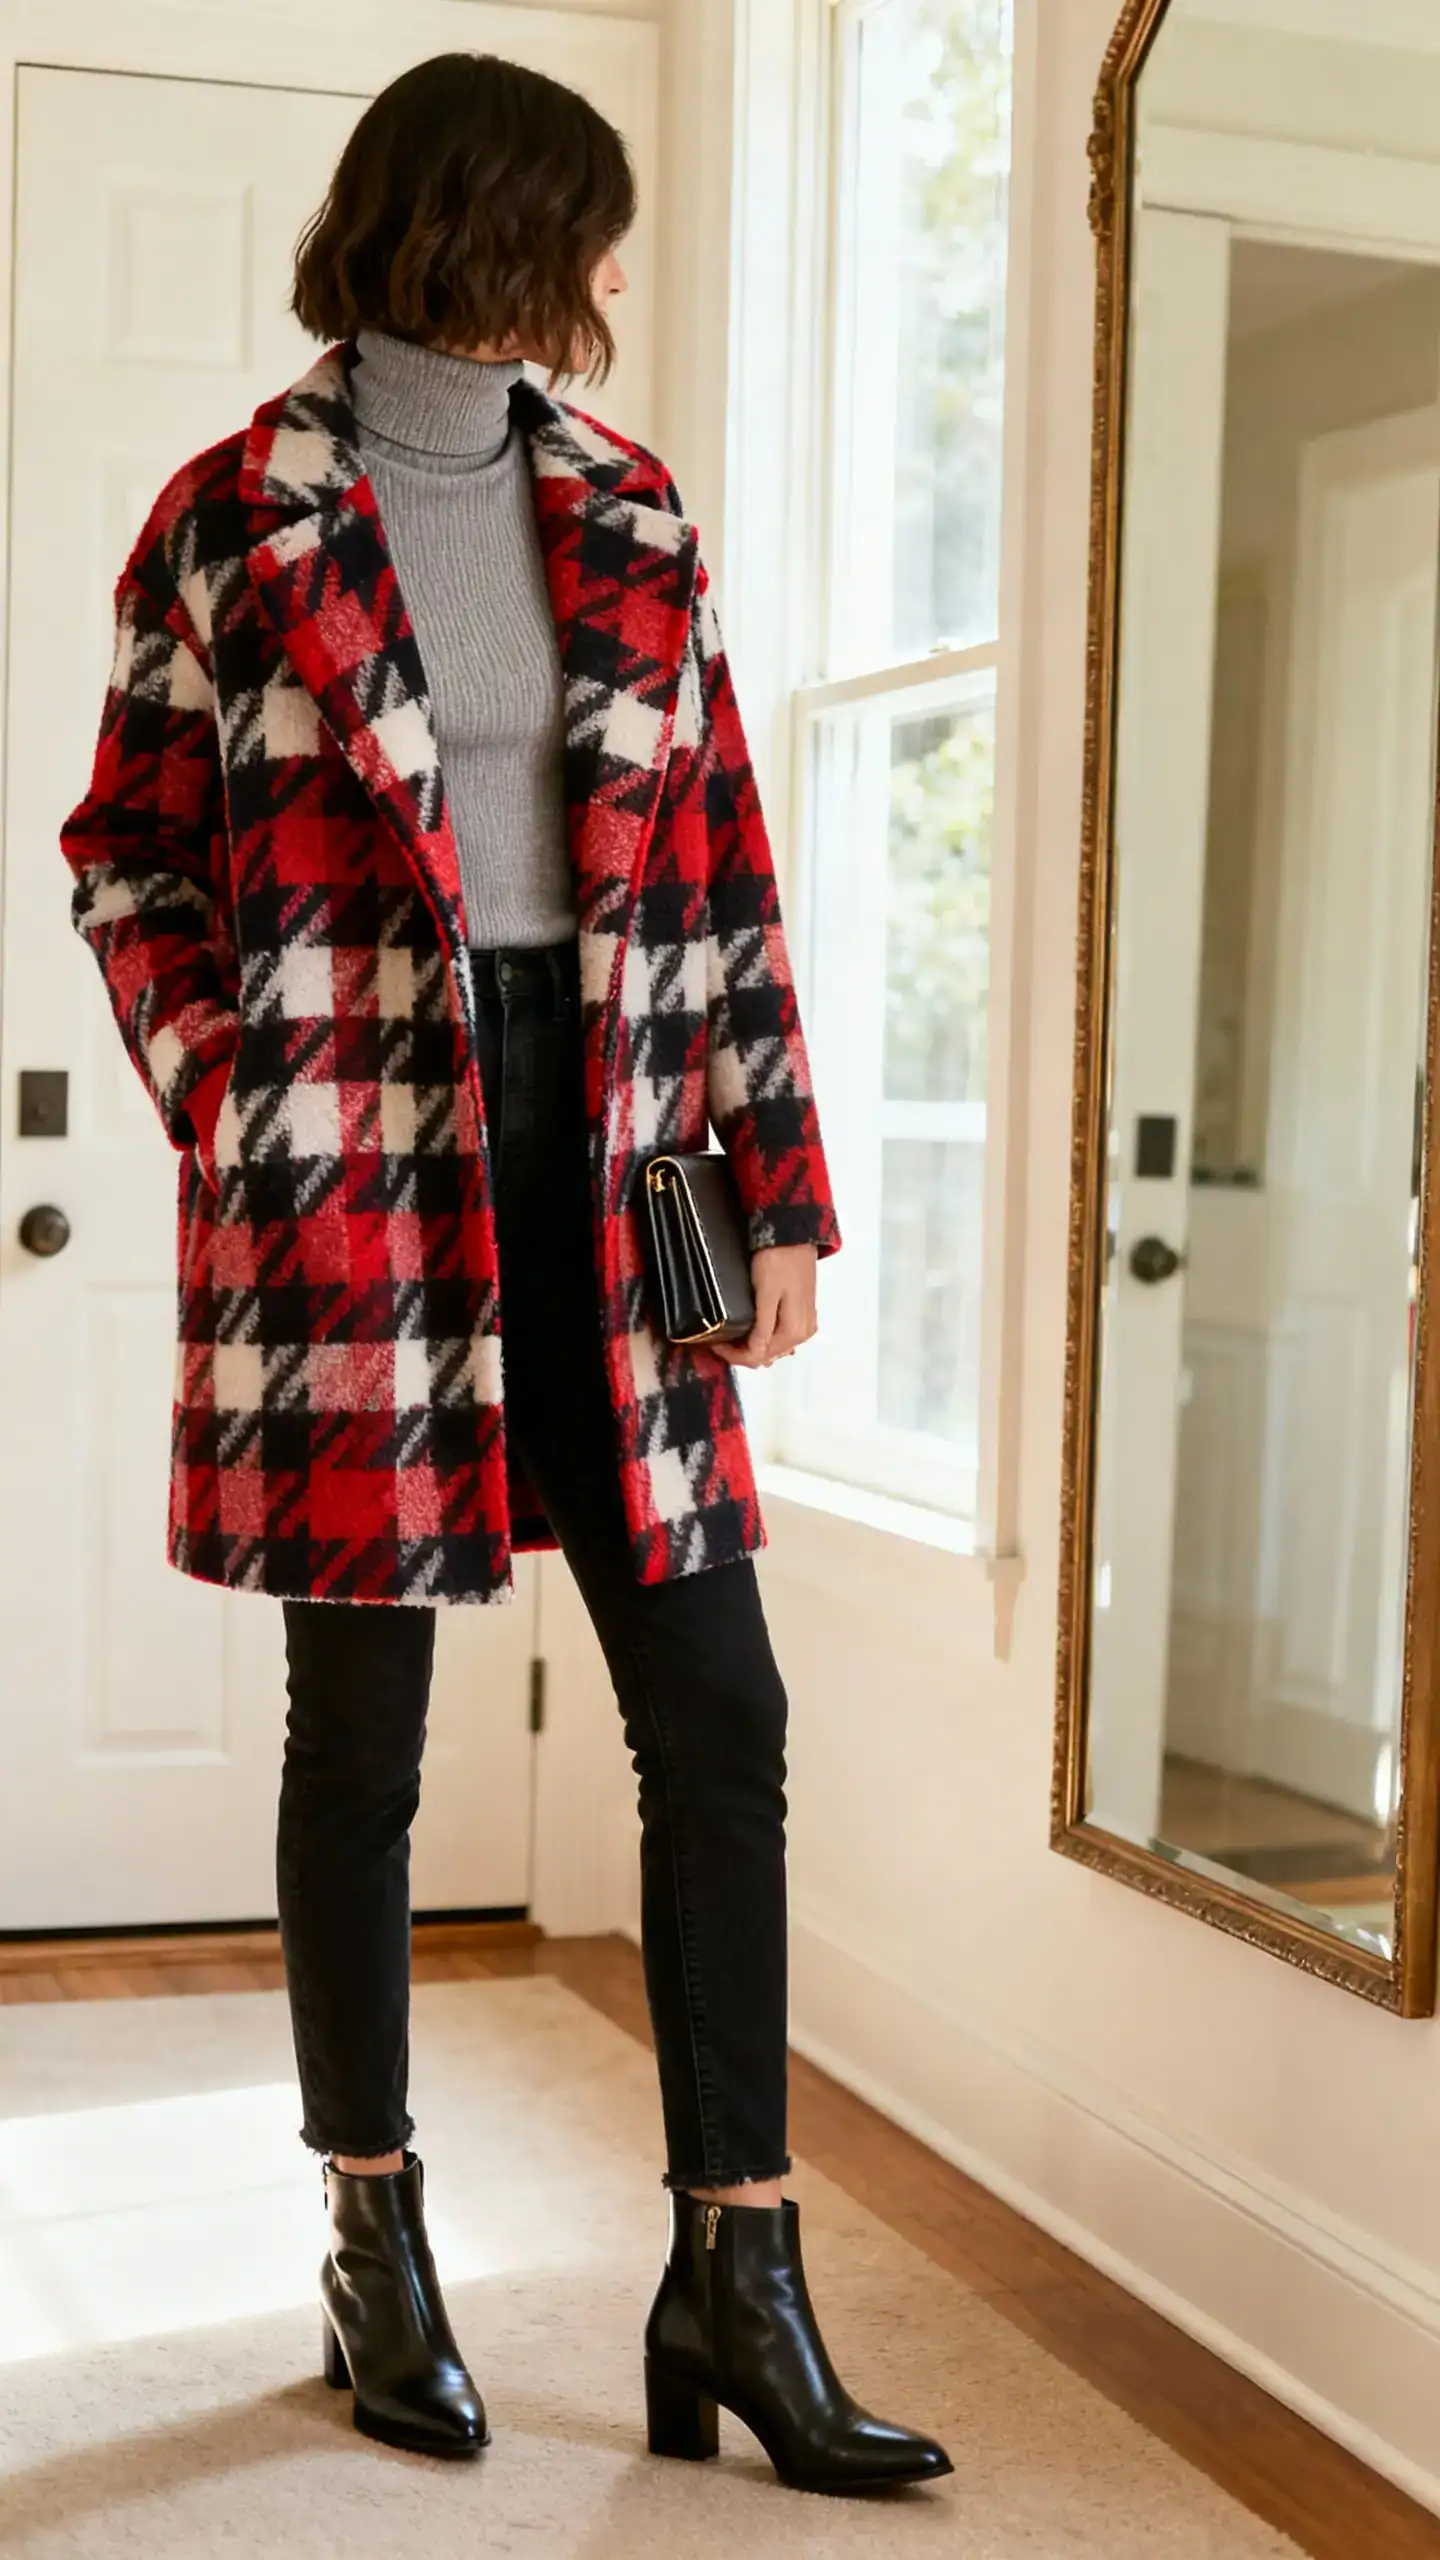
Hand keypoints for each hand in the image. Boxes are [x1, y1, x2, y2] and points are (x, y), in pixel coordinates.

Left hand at [712, 1244, 818, 1367]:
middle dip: (742, 1352)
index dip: (733, 1356)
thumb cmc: (777, 1260)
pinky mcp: (803, 1313)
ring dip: (753, 1346)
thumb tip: (756, 1354)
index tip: (714, 1344)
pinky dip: (765, 1337)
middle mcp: (803, 1333)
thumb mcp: (766, 1294)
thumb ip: (763, 1327)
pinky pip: (782, 1336)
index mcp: (794, 1332)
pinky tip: (752, 1330)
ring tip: (732, 1336)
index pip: (759, 1357)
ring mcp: (805, 1324)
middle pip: (768, 1355)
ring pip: (775, 1347)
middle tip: (720, 1341)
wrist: (793, 1234)